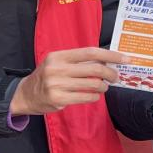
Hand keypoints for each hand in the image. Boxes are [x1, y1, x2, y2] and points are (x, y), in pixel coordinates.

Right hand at [10, 47, 127, 114]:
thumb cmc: (47, 75)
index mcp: (59, 56)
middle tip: (116, 77)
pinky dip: (94, 97)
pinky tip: (93, 95)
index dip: (111, 55)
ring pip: (92, 85)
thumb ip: (78, 60)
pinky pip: (86, 98)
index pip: (90, 52)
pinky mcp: (58, 99)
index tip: (126, 58)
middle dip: (111, 73)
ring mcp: (57, 85)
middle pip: (95, 69)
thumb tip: (107, 59)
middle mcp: (57, 69)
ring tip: (103, 87)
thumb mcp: (58, 62)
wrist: (25, 94)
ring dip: (103, 86)